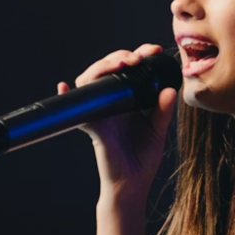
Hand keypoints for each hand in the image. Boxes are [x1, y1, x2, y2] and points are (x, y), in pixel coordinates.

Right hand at [57, 44, 178, 200]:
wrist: (132, 184)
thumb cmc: (143, 158)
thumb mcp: (158, 130)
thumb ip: (163, 110)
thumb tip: (170, 90)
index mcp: (129, 99)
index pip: (130, 70)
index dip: (138, 55)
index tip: (152, 50)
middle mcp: (112, 102)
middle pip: (108, 69)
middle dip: (120, 56)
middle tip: (137, 57)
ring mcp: (100, 112)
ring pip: (92, 81)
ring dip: (102, 68)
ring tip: (119, 63)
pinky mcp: (93, 126)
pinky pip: (78, 110)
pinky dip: (67, 97)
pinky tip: (64, 86)